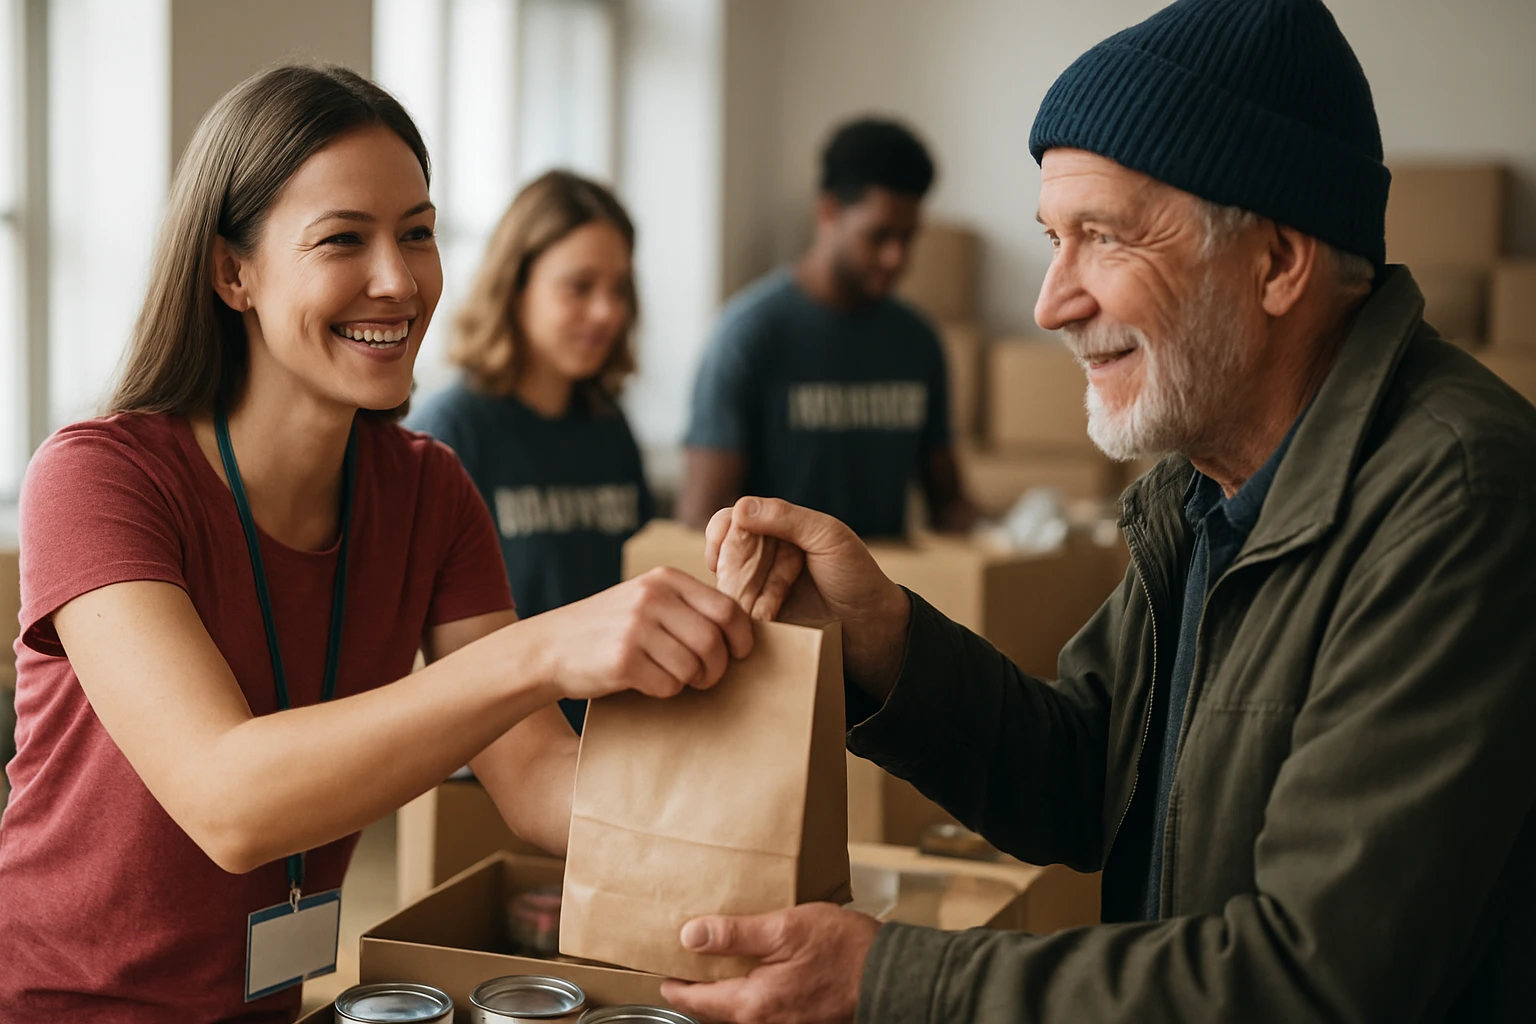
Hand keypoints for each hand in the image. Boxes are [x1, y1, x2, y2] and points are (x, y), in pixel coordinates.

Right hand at [529, 568, 752, 701]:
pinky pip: (669, 685)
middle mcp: (652, 598)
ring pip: (694, 666)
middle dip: (717, 667)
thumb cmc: (608, 628)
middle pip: (714, 641)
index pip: (727, 608)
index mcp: (665, 579)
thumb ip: (686, 607)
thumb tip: (742, 632)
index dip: (741, 638)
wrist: (549, 647)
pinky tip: (646, 682)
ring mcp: (635, 627)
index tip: (738, 654)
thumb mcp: (646, 599)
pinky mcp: (622, 660)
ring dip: (690, 681)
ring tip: (671, 676)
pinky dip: (665, 691)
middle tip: (705, 677)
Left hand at [659, 904, 881, 1023]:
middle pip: (716, 1011)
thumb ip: (734, 935)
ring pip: (740, 1013)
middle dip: (700, 989)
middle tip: (688, 962)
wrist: (891, 975)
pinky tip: (760, 971)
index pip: (695, 1002)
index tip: (663, 970)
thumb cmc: (844, 950)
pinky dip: (753, 996)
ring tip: (721, 963)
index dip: (675, 985)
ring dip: (727, 991)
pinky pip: (765, 1013)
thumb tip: (690, 937)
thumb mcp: (785, 929)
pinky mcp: (802, 1023)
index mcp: (753, 1006)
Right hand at [707, 497, 910, 696]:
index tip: (728, 549)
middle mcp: (763, 554)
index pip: (730, 520)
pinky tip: (763, 619)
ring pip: (725, 583)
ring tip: (769, 606)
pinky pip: (735, 612)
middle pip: (722, 552)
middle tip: (757, 581)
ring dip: (741, 593)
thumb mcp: (828, 538)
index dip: (723, 534)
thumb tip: (740, 508)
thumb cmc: (855, 576)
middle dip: (733, 567)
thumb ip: (787, 518)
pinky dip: (743, 613)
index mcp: (778, 527)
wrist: (870, 627)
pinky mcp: (758, 616)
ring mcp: (758, 586)